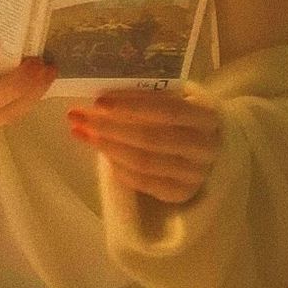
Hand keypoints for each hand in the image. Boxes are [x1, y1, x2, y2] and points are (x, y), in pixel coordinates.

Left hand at [67, 90, 221, 203]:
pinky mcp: (181, 193)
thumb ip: (149, 93)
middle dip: (109, 127)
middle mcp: (206, 147)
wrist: (208, 143)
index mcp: (208, 115)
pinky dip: (118, 167)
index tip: (99, 101)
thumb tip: (103, 94)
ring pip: (144, 163)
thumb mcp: (176, 95)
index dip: (132, 106)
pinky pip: (143, 183)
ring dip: (107, 147)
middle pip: (151, 139)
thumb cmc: (184, 111)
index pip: (169, 110)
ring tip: (82, 132)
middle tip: (79, 117)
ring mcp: (195, 174)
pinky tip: (102, 152)